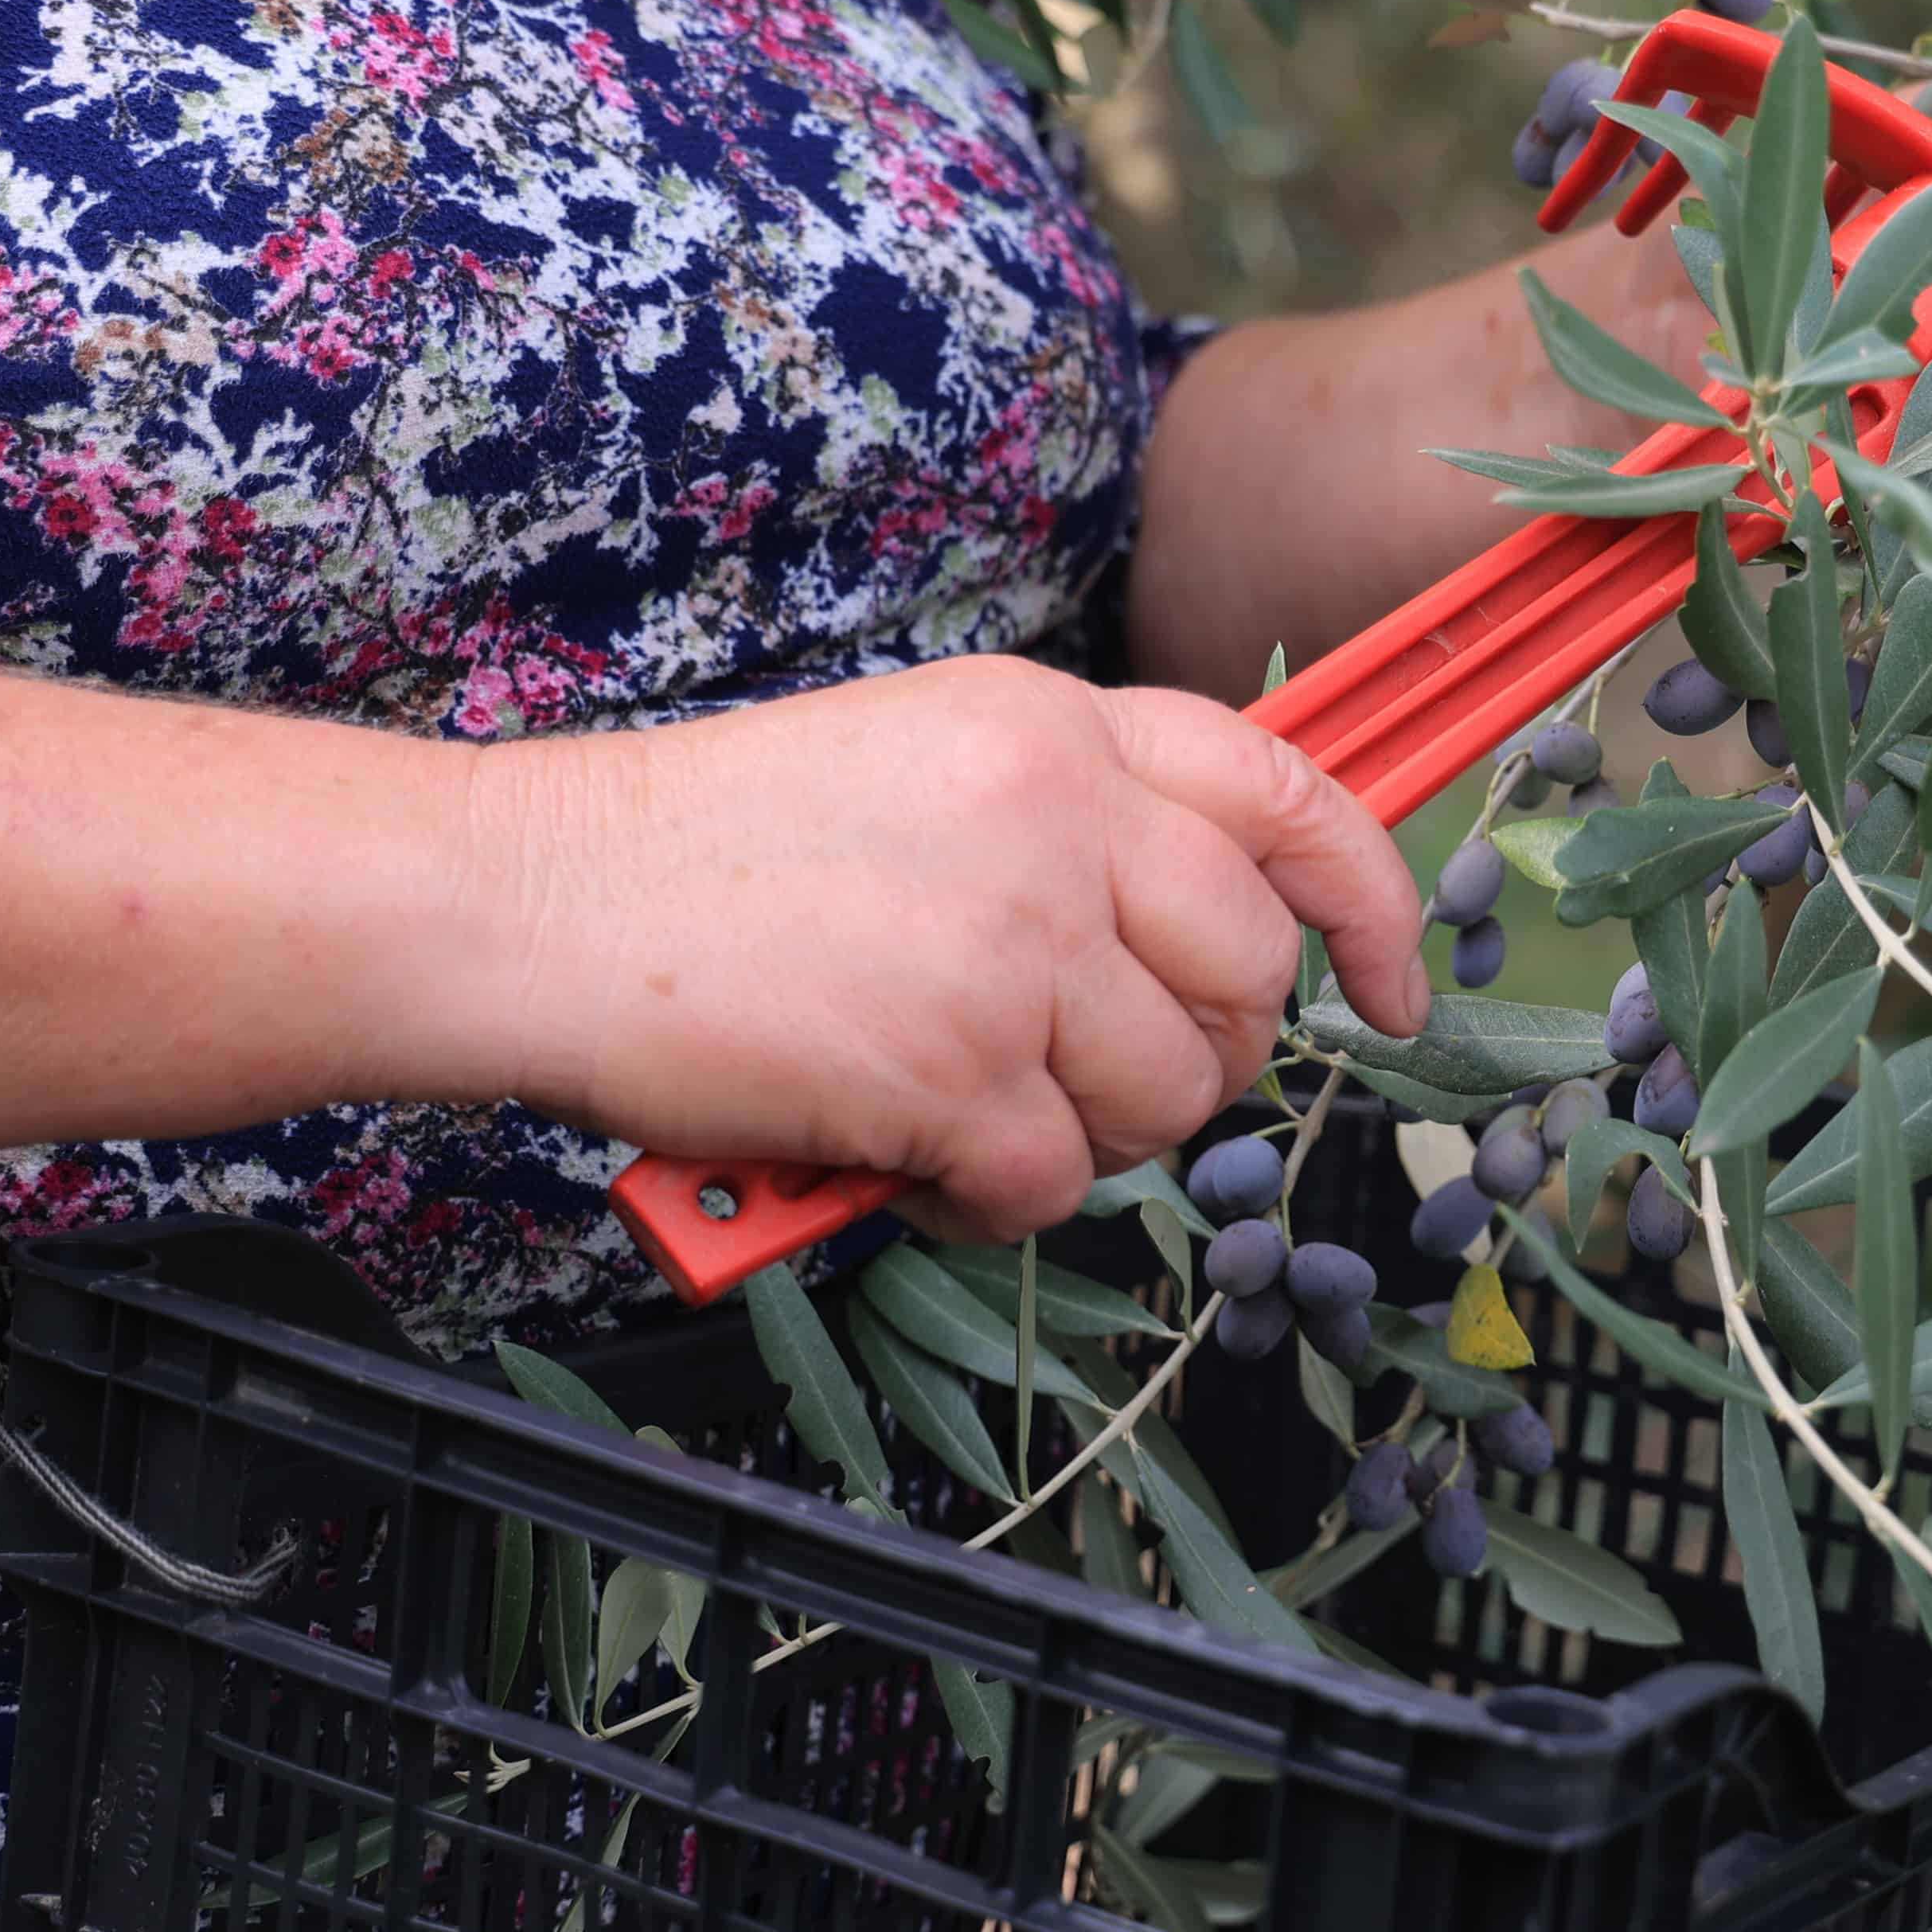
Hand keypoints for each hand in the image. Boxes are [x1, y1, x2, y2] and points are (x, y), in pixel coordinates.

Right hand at [460, 657, 1427, 1244]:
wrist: (541, 900)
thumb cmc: (712, 853)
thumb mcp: (924, 760)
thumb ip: (1069, 821)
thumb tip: (1197, 943)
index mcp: (1058, 729)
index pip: (1291, 796)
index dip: (1371, 900)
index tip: (1390, 983)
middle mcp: (1059, 817)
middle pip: (1249, 976)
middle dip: (1193, 1052)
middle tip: (1080, 1073)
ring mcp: (1013, 942)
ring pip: (1169, 1095)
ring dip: (1082, 1134)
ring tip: (965, 1109)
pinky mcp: (956, 1066)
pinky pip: (1050, 1184)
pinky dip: (985, 1203)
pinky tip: (903, 1163)